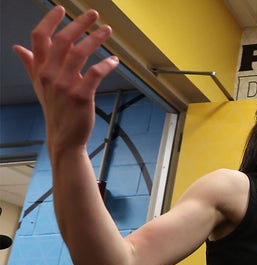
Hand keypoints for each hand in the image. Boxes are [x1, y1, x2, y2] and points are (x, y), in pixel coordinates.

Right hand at [12, 6, 118, 153]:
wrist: (63, 137)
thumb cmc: (55, 109)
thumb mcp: (40, 85)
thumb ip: (31, 64)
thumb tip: (18, 47)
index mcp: (41, 70)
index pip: (39, 39)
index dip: (49, 21)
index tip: (61, 8)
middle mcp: (50, 76)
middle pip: (62, 41)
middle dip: (78, 24)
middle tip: (93, 14)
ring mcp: (65, 86)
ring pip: (79, 53)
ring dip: (95, 39)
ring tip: (107, 30)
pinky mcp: (81, 96)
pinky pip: (95, 73)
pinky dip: (107, 64)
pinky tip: (114, 60)